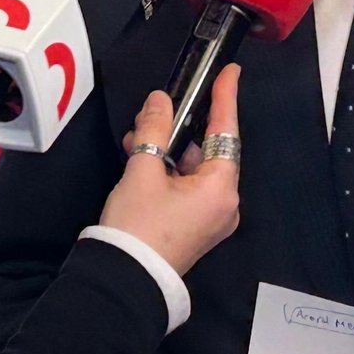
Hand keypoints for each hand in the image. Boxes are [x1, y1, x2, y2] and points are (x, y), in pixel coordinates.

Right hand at [101, 64, 242, 273]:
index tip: (231, 72)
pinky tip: (140, 157)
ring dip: (167, 150)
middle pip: (208, 151)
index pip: (226, 131)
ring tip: (135, 136)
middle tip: (153, 112)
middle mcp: (225, 204)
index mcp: (222, 189)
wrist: (123, 281)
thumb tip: (159, 101)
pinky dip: (167, 170)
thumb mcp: (142, 170)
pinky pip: (187, 187)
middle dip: (179, 129)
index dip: (226, 98)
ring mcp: (210, 219)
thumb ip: (153, 129)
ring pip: (193, 169)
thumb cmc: (138, 224)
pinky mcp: (194, 228)